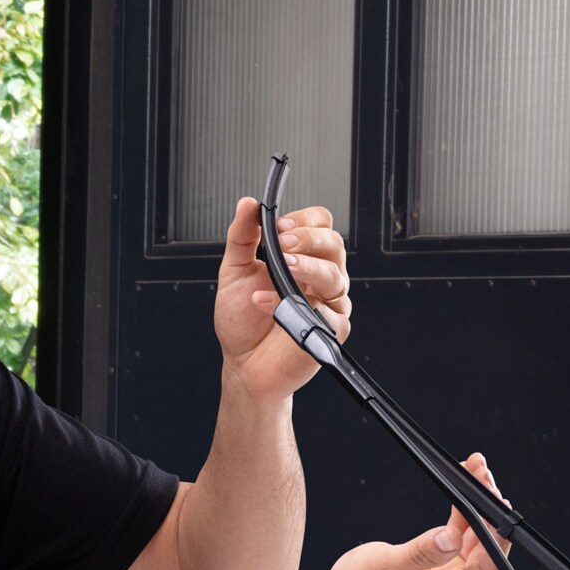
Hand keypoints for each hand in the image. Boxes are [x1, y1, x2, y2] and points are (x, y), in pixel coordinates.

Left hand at [215, 196, 350, 404]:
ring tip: (282, 268)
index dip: (305, 220)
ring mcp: (328, 304)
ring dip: (307, 267)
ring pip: (335, 275)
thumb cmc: (243, 322)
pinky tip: (270, 305)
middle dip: (309, 238)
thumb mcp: (235, 272)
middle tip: (284, 243)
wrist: (242, 365)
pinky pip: (326, 313)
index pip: (321, 225)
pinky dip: (299, 307)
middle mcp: (321, 278)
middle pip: (334, 244)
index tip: (279, 225)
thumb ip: (242, 237)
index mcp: (303, 258)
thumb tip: (247, 204)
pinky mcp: (329, 331)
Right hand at [318, 455, 503, 569]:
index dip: (496, 534)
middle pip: (488, 554)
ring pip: (479, 545)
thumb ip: (421, 553)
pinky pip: (464, 544)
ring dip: (478, 509)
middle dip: (488, 511)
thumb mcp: (382, 568)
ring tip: (474, 472)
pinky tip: (465, 490)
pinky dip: (464, 518)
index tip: (495, 501)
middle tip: (481, 474)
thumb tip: (453, 538)